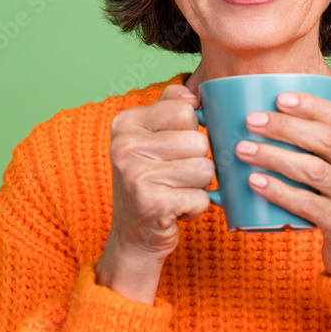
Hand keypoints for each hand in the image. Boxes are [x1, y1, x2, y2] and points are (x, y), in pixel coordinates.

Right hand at [105, 84, 214, 264]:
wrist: (133, 238)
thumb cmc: (151, 184)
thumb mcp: (151, 140)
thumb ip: (169, 108)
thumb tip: (192, 93)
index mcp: (125, 123)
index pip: (185, 111)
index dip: (189, 133)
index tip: (171, 151)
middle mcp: (124, 146)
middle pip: (199, 140)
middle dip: (197, 162)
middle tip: (174, 178)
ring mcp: (136, 175)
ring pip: (205, 168)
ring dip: (198, 186)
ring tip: (175, 193)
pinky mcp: (152, 204)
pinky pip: (202, 197)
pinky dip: (195, 208)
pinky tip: (175, 211)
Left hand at [234, 92, 330, 276]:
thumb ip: (314, 143)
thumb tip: (262, 116)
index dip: (309, 105)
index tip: (278, 97)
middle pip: (324, 139)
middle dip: (285, 127)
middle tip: (251, 121)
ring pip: (313, 170)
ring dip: (275, 157)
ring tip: (244, 149)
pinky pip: (308, 204)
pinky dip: (279, 191)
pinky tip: (256, 182)